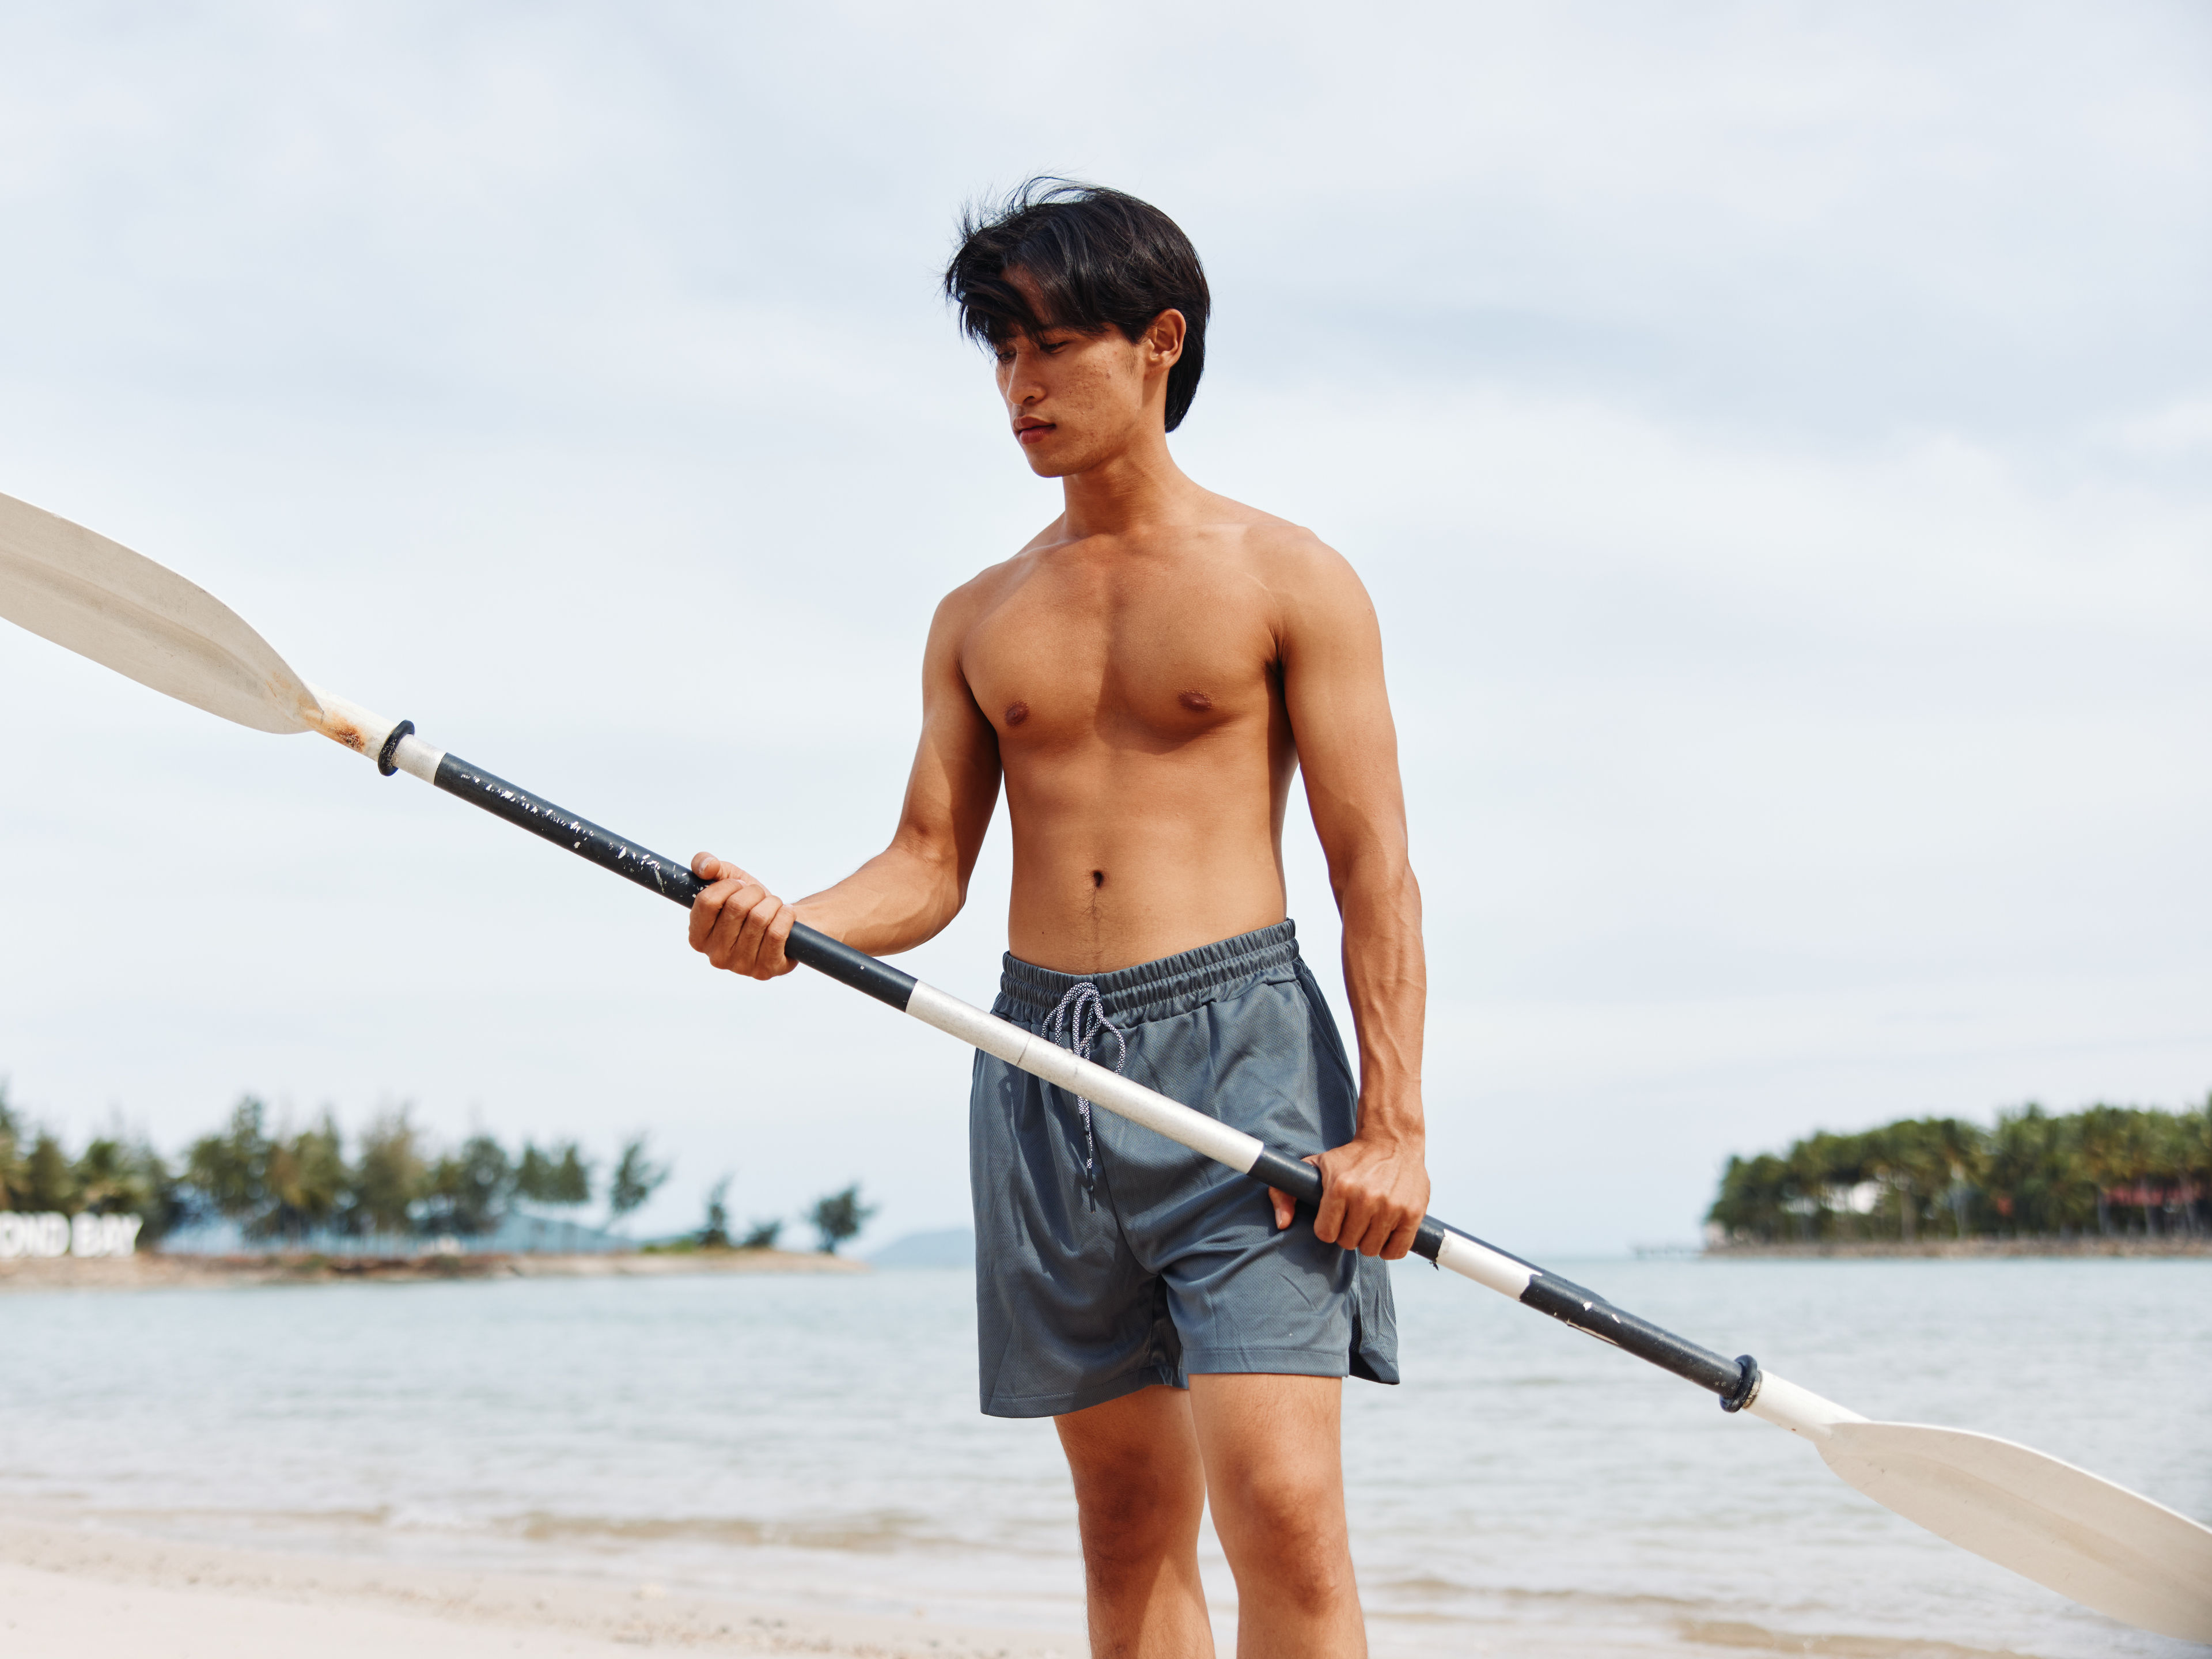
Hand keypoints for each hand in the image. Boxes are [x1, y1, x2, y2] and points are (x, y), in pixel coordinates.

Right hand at [688, 853, 798, 979]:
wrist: (783, 923)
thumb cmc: (751, 903)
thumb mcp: (727, 878)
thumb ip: (707, 865)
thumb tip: (706, 867)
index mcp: (698, 936)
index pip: (707, 901)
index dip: (728, 886)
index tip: (738, 886)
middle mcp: (716, 955)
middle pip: (737, 907)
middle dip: (754, 892)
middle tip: (759, 897)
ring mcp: (740, 966)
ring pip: (759, 918)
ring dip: (772, 903)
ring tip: (772, 906)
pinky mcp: (766, 969)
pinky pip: (777, 933)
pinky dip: (786, 916)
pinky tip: (786, 915)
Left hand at [1269, 1132, 1429, 1259]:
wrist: (1393, 1140)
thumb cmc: (1351, 1157)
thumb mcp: (1314, 1165)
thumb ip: (1285, 1192)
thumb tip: (1282, 1224)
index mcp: (1339, 1187)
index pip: (1326, 1234)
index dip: (1329, 1228)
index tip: (1335, 1217)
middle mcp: (1365, 1198)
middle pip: (1349, 1243)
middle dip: (1349, 1233)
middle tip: (1355, 1218)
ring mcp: (1391, 1206)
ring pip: (1371, 1249)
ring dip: (1369, 1240)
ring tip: (1370, 1222)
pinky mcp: (1413, 1213)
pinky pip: (1397, 1250)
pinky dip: (1390, 1248)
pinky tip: (1386, 1233)